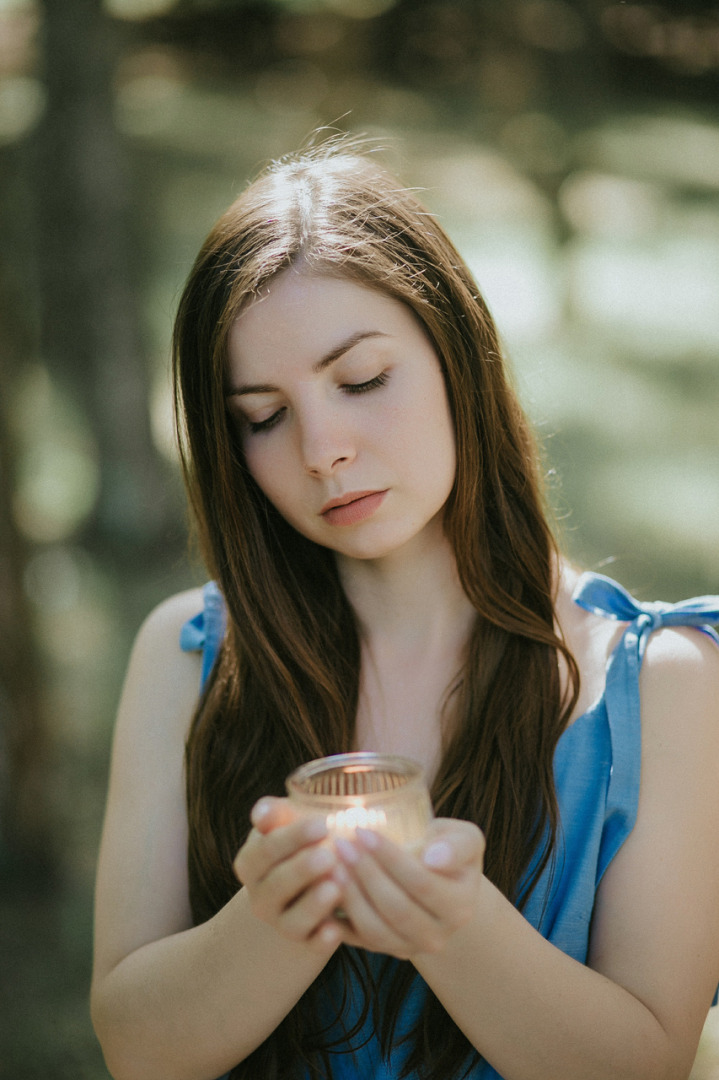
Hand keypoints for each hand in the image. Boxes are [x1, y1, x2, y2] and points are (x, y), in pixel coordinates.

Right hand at [232, 797, 343, 952]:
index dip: (292, 837)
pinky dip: (322, 940)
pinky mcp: (305, 942)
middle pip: (277, 886)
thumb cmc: (296, 844)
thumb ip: (274, 814)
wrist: (302, 887)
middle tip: (328, 856)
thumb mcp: (283, 825)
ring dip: (314, 905)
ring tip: (336, 886)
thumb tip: (262, 812)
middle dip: (302, 870)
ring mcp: (281, 923)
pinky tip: (336, 930)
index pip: (266, 850)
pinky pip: (311, 946)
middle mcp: (260, 898)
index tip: (322, 824)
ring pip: (293, 921)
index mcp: (250, 864)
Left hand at [331, 817, 484, 959]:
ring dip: (350, 896)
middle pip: (396, 908)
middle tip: (341, 845)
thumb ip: (457, 845)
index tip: (363, 832)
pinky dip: (338, 919)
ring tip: (331, 865)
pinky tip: (324, 890)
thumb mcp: (465, 838)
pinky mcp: (384, 950)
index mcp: (460, 907)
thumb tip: (434, 858)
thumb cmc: (446, 849)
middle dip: (365, 874)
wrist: (437, 880)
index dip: (389, 858)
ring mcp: (410, 948)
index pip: (421, 882)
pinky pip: (358, 940)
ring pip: (375, 929)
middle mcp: (438, 936)